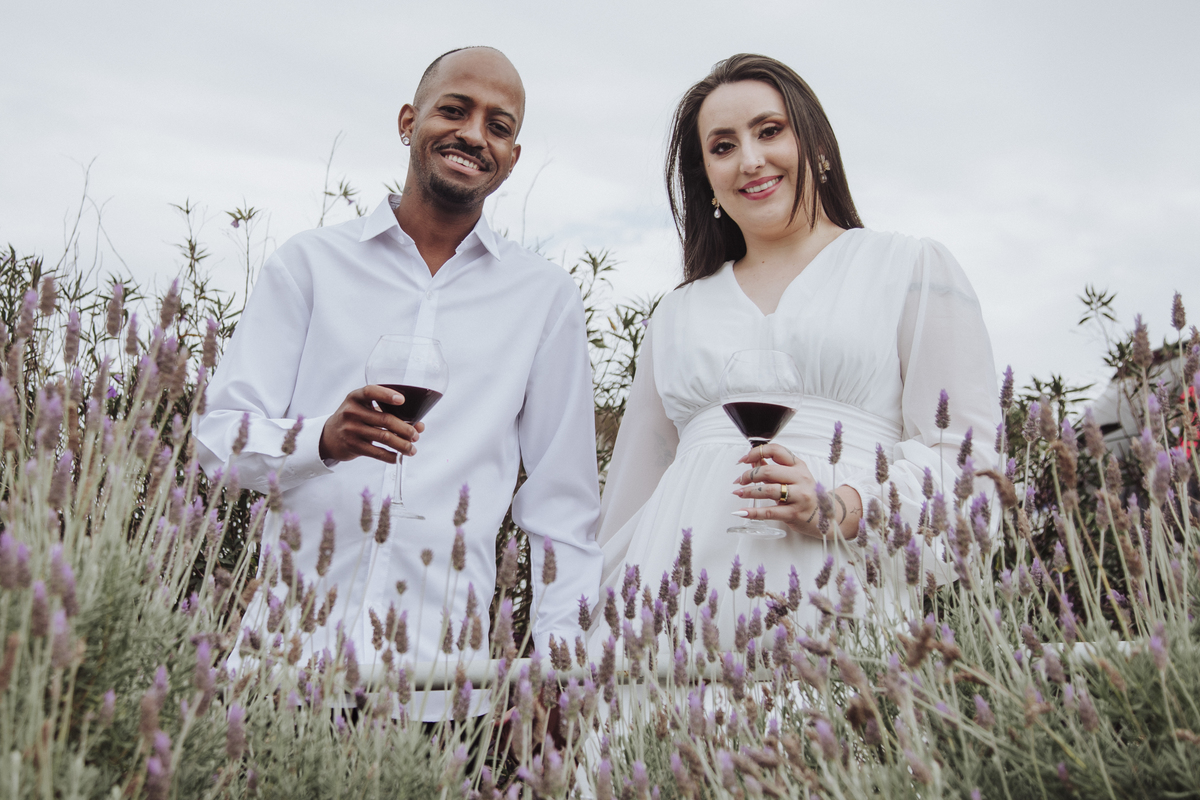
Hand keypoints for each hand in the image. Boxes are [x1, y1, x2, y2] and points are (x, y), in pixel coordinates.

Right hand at [318, 385, 424, 462]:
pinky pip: (377, 452)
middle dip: (405, 429)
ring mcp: (351, 429)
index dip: (386, 395)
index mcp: (355, 397)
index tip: (402, 400)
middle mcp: (351, 412)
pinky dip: (391, 456)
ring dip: (402, 444)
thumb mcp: (364, 409)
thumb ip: (389, 412)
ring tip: (412, 449)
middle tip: (416, 435)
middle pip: (385, 419)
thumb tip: (420, 425)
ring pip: (384, 437)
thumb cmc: (355, 419)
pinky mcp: (353, 446)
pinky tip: (399, 457)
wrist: (330, 436)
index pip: (370, 392)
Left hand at [732, 444, 861, 538]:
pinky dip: (753, 512)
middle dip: (749, 475)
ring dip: (749, 491)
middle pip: (769, 471)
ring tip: (739, 492)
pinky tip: (742, 512)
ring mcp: (799, 496)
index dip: (757, 452)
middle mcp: (800, 478)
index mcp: (799, 466)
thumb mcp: (794, 477)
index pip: (777, 450)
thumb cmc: (806, 494)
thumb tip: (752, 461)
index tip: (744, 459)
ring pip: (768, 490)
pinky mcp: (795, 513)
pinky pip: (770, 512)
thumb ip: (774, 469)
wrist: (827, 516)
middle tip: (739, 480)